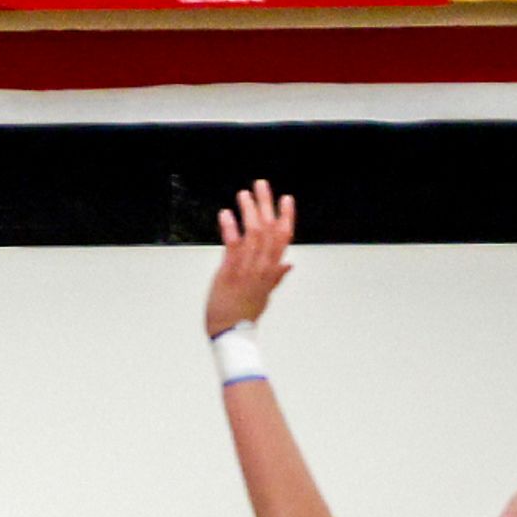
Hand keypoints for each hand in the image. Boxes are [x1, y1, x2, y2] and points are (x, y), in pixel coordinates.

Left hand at [205, 180, 294, 336]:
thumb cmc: (246, 313)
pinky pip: (231, 246)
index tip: (286, 198)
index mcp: (272, 269)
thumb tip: (290, 263)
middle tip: (261, 184)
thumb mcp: (265, 294)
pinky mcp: (229, 272)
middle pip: (269, 229)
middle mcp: (263, 266)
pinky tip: (226, 213)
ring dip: (248, 211)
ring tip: (243, 194)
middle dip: (266, 204)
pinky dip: (229, 228)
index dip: (286, 216)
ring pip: (253, 233)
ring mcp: (247, 268)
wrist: (231, 332)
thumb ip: (277, 276)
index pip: (284, 237)